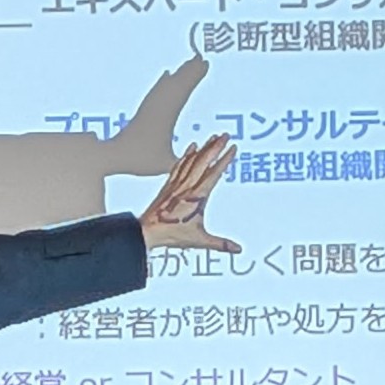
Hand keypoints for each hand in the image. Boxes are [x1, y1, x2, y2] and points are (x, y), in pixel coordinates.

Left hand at [138, 135, 238, 253]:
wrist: (146, 231)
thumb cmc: (171, 235)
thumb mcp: (199, 240)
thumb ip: (220, 244)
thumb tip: (238, 250)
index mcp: (196, 197)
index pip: (214, 173)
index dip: (225, 160)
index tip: (233, 148)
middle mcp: (187, 186)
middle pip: (203, 161)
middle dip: (216, 147)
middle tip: (226, 135)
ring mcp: (177, 184)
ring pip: (192, 160)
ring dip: (204, 148)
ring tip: (213, 137)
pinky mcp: (169, 185)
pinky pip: (179, 165)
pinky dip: (187, 155)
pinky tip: (192, 146)